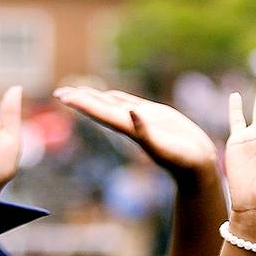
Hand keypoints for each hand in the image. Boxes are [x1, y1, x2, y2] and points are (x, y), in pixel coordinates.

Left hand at [53, 86, 217, 177]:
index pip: (100, 113)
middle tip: (58, 91)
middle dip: (80, 100)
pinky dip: (115, 97)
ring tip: (76, 91)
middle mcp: (130, 124)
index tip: (63, 97)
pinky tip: (108, 94)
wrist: (197, 165)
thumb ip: (146, 132)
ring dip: (93, 97)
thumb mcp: (164, 147)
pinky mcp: (154, 115)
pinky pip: (129, 103)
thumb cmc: (182, 161)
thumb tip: (131, 113)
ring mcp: (141, 119)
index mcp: (129, 130)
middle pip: (99, 108)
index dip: (82, 104)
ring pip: (112, 104)